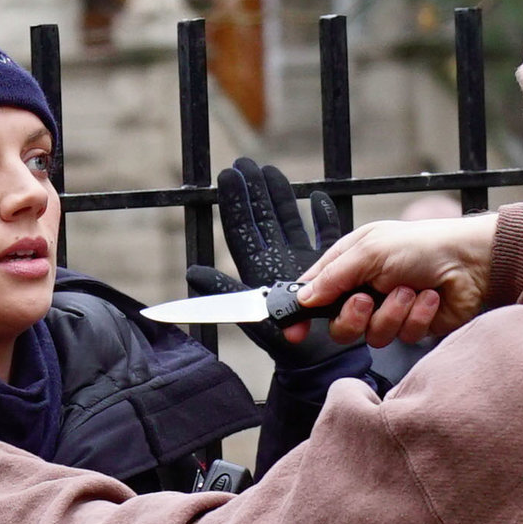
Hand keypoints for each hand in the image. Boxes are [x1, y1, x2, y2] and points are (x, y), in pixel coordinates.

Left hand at [187, 158, 359, 367]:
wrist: (322, 361)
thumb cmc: (287, 345)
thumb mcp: (253, 317)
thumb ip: (225, 292)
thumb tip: (191, 272)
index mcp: (258, 269)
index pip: (242, 228)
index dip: (234, 202)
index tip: (228, 174)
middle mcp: (278, 261)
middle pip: (264, 218)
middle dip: (255, 191)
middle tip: (246, 162)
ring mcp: (304, 263)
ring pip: (291, 221)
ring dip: (283, 197)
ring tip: (272, 173)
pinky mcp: (331, 268)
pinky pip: (327, 238)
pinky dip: (324, 218)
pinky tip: (319, 200)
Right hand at [290, 210, 498, 346]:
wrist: (475, 262)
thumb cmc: (425, 245)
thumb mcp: (371, 251)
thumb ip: (333, 277)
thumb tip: (304, 298)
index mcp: (351, 264)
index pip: (314, 293)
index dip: (301, 314)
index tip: (293, 332)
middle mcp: (366, 289)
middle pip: (339, 325)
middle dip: (355, 315)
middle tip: (368, 298)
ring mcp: (389, 310)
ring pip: (370, 335)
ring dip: (392, 313)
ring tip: (411, 290)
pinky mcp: (412, 326)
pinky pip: (401, 337)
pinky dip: (417, 317)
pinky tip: (430, 298)